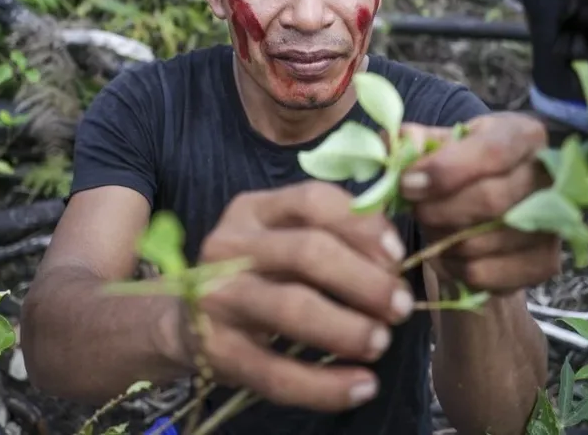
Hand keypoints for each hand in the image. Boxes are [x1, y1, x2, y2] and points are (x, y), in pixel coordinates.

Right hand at [166, 181, 414, 410]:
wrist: (184, 321)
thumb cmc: (257, 275)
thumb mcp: (282, 239)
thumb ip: (331, 234)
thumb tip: (396, 255)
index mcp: (253, 210)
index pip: (313, 201)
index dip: (363, 226)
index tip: (398, 256)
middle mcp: (230, 245)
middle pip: (308, 251)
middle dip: (365, 281)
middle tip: (402, 307)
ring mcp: (217, 297)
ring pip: (292, 307)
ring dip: (348, 328)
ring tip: (382, 342)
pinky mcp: (216, 349)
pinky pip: (276, 372)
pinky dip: (326, 385)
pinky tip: (362, 387)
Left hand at [397, 113, 560, 292]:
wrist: (494, 203)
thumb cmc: (464, 165)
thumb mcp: (443, 142)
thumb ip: (418, 140)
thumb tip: (402, 142)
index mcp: (525, 135)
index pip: (492, 152)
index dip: (445, 170)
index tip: (407, 183)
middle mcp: (550, 178)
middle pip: (491, 201)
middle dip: (439, 209)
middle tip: (415, 209)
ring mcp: (552, 225)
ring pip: (484, 242)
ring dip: (443, 240)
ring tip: (432, 227)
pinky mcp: (544, 264)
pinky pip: (485, 275)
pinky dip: (454, 268)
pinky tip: (448, 253)